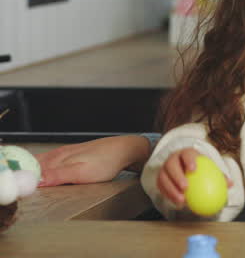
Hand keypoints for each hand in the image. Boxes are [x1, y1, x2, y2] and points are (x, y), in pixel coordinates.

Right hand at [37, 135, 152, 185]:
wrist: (127, 149)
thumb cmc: (107, 161)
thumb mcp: (82, 172)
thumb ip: (58, 176)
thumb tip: (36, 181)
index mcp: (58, 157)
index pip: (32, 168)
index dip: (27, 177)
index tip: (26, 186)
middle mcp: (59, 154)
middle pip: (35, 165)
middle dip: (30, 175)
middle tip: (30, 185)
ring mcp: (66, 153)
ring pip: (44, 163)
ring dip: (37, 172)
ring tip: (37, 182)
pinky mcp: (74, 155)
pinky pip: (53, 162)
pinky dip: (47, 169)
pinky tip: (49, 174)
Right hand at [155, 148, 234, 207]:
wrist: (184, 167)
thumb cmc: (200, 168)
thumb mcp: (209, 168)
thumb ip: (219, 175)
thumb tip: (230, 184)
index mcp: (186, 153)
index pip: (187, 154)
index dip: (189, 160)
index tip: (194, 170)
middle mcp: (173, 159)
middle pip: (172, 166)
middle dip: (177, 176)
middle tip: (185, 187)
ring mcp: (164, 168)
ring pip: (164, 177)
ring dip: (171, 189)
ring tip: (182, 199)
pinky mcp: (160, 179)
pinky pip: (161, 187)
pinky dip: (168, 195)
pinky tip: (177, 203)